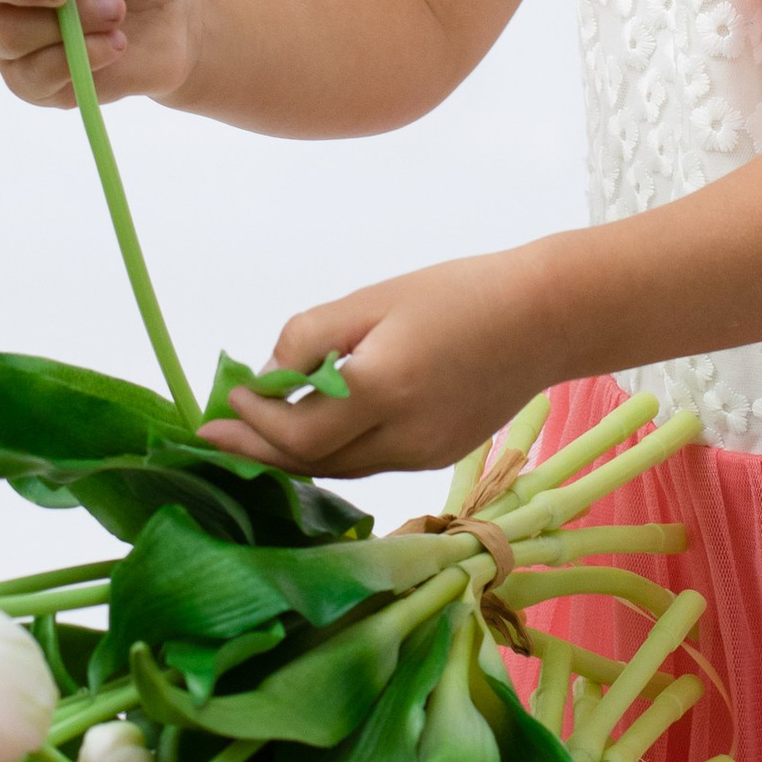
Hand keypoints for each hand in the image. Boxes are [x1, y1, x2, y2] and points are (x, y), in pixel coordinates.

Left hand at [198, 246, 565, 480]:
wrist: (545, 319)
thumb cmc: (459, 293)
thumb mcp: (374, 299)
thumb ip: (313, 338)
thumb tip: (270, 376)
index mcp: (384, 389)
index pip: (297, 433)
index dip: (255, 421)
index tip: (231, 394)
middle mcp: (403, 437)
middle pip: (312, 464)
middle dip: (260, 450)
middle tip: (215, 434)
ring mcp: (424, 455)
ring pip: (340, 468)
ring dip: (293, 454)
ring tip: (253, 434)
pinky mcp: (438, 458)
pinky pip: (370, 462)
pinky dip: (334, 450)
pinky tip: (313, 429)